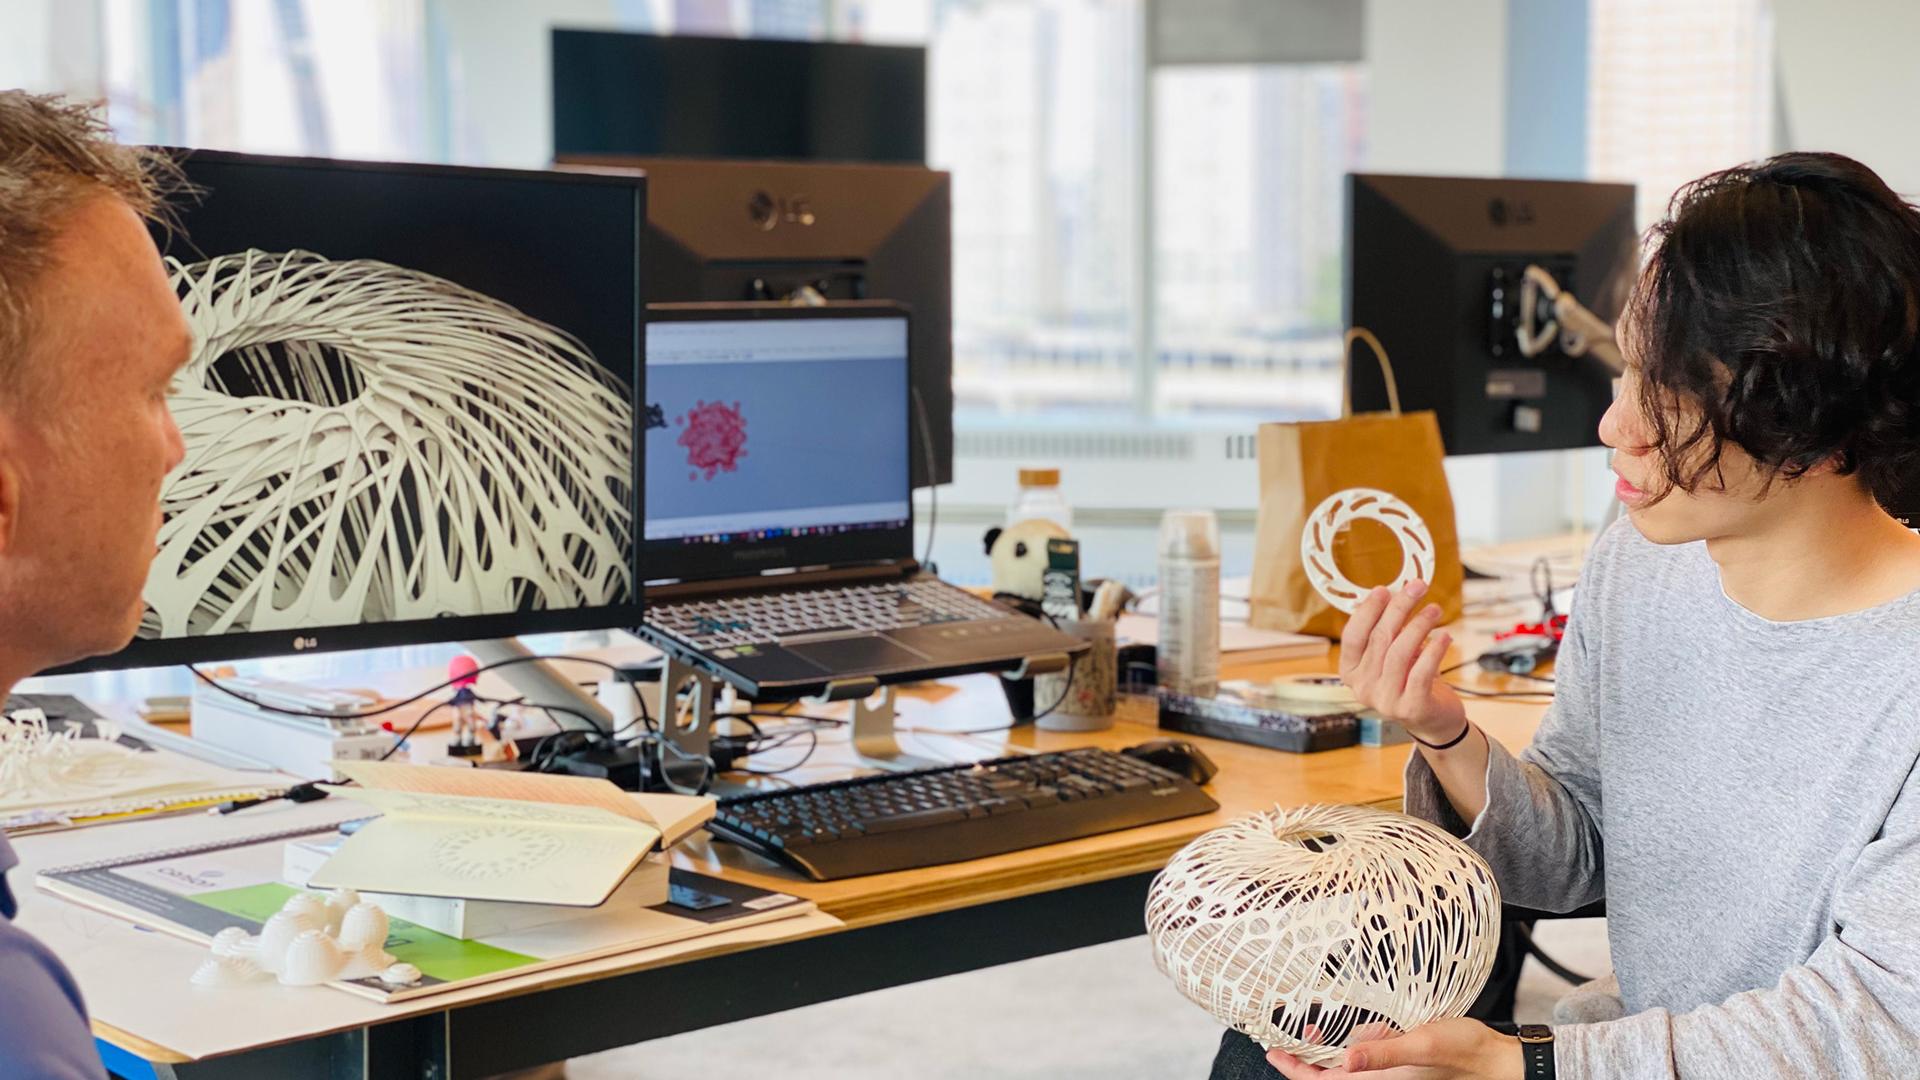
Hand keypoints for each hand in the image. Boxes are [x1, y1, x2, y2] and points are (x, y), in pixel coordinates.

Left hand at [1266, 1018, 1521, 1079]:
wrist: (1497, 1060)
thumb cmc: (1465, 1053)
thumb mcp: (1421, 1044)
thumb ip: (1383, 1051)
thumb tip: (1345, 1059)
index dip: (1296, 1071)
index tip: (1274, 1052)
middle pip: (1332, 1077)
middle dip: (1306, 1062)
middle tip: (1285, 1040)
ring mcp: (1391, 1076)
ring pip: (1347, 1069)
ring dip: (1328, 1053)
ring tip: (1312, 1031)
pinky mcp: (1401, 1067)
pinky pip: (1367, 1061)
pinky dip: (1352, 1048)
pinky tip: (1352, 1033)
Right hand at [1339, 581, 1465, 744]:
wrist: (1433, 720)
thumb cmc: (1410, 680)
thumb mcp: (1391, 655)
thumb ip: (1386, 631)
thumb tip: (1392, 594)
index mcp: (1350, 672)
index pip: (1352, 636)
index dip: (1367, 611)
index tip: (1384, 589)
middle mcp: (1362, 687)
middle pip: (1379, 639)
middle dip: (1399, 608)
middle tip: (1417, 587)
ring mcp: (1385, 700)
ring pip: (1400, 652)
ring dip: (1419, 625)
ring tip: (1435, 610)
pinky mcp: (1410, 707)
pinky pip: (1422, 672)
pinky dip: (1434, 650)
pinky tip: (1445, 636)